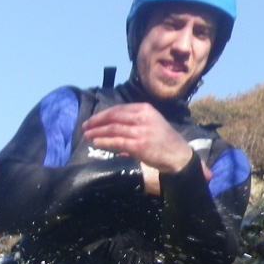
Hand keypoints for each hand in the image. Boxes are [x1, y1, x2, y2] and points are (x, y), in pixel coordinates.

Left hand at [84, 103, 202, 193]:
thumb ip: (133, 126)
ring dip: (97, 132)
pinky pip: (117, 142)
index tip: (92, 120)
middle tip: (85, 126)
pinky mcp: (139, 145)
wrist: (178, 155)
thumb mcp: (150, 125)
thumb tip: (115, 134)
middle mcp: (142, 117)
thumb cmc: (163, 141)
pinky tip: (95, 142)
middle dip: (97, 122)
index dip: (103, 114)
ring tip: (86, 135)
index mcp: (145, 109)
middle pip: (113, 117)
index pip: (119, 109)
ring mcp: (140, 131)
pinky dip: (104, 142)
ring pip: (113, 129)